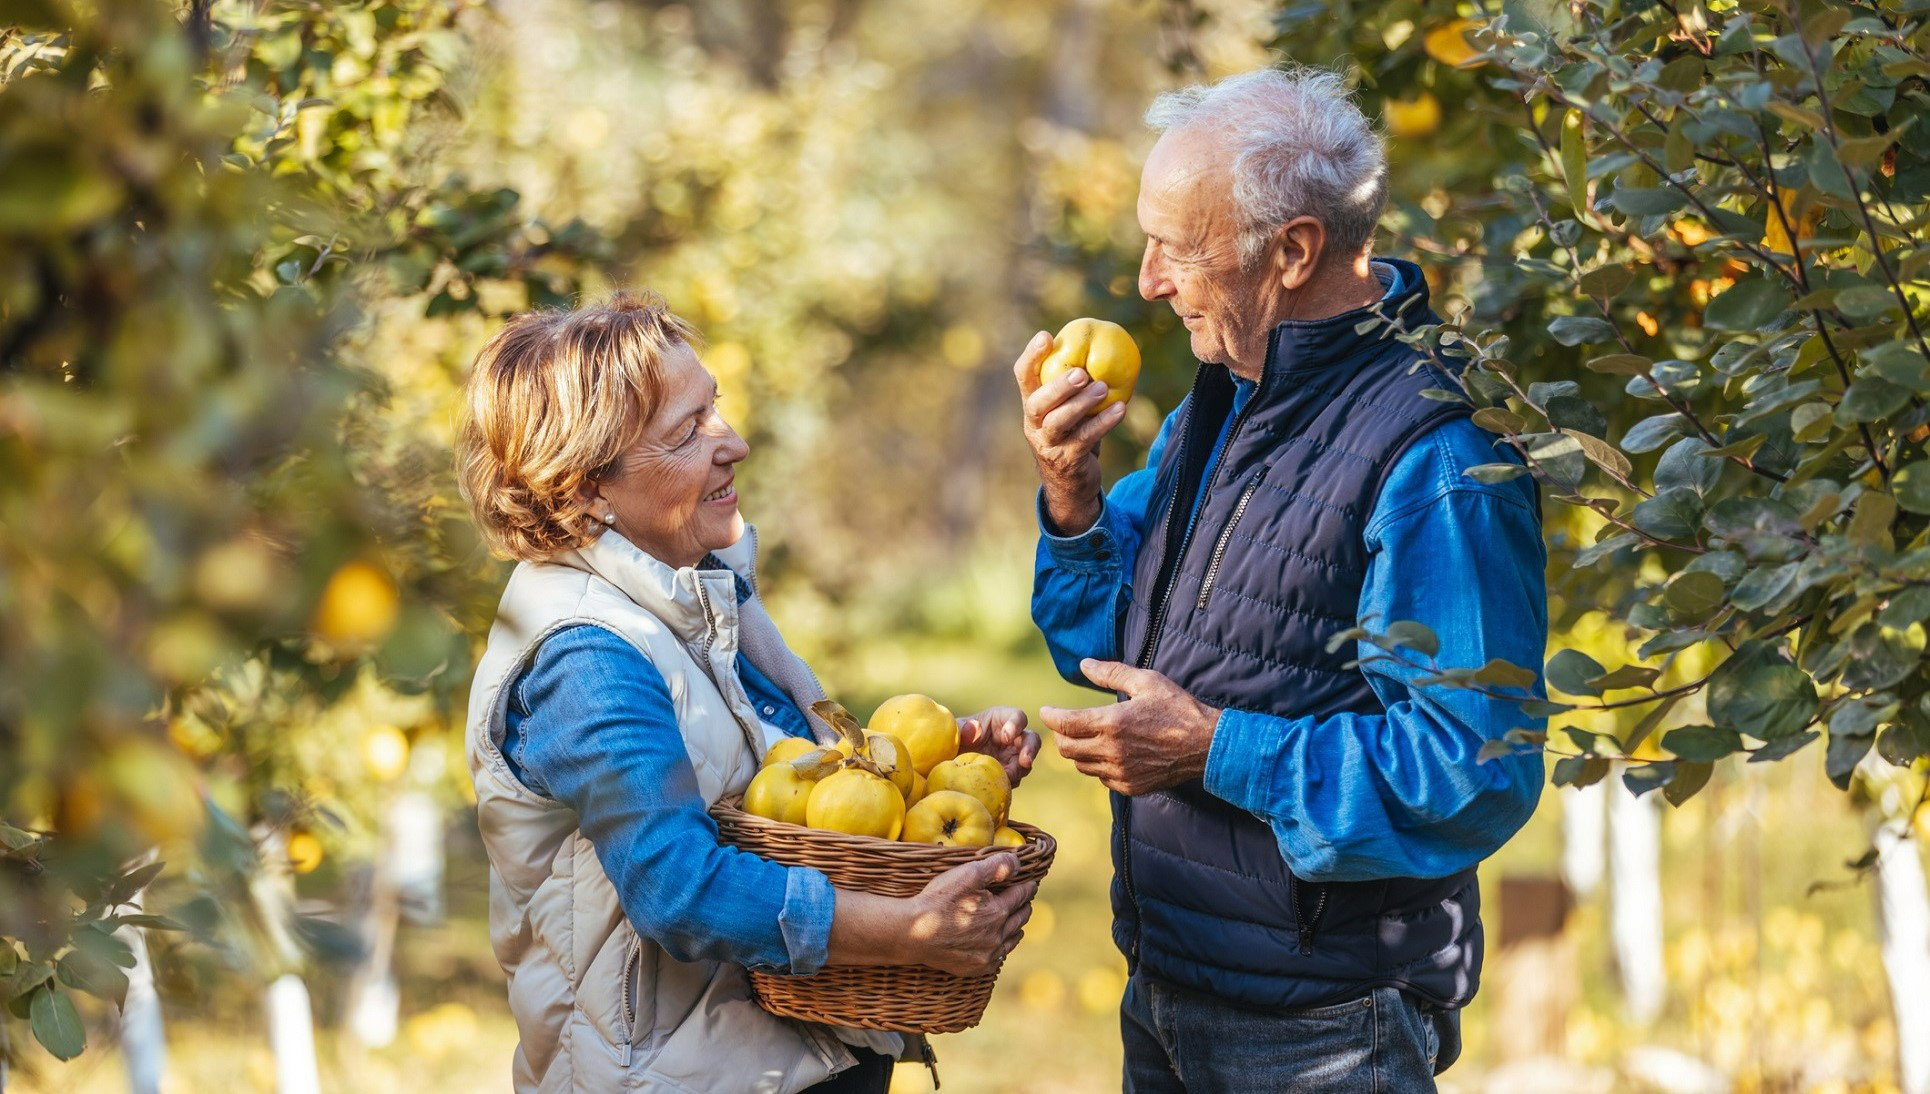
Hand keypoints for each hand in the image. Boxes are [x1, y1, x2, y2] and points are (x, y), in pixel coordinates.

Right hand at [900, 854, 1035, 975]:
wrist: (913, 933)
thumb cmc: (939, 900)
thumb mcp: (968, 873)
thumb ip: (997, 866)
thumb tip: (1019, 862)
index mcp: (999, 912)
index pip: (1021, 896)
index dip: (1027, 887)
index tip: (1031, 883)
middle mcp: (998, 936)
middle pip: (1020, 918)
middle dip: (1024, 906)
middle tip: (1025, 899)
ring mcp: (988, 954)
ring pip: (1012, 939)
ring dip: (1016, 927)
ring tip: (1016, 921)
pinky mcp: (977, 967)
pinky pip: (998, 957)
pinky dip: (1002, 947)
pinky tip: (999, 943)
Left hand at [959, 707, 1041, 785]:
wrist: (951, 759)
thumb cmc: (955, 737)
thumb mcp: (955, 731)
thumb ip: (963, 728)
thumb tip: (975, 728)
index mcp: (1002, 719)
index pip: (1018, 717)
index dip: (1016, 726)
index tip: (1006, 737)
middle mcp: (1012, 737)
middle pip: (1032, 739)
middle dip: (1030, 749)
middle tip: (1025, 761)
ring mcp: (1013, 756)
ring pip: (1027, 762)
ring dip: (1020, 769)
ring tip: (1009, 776)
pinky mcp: (1009, 772)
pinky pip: (1016, 778)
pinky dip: (1010, 781)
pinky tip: (999, 785)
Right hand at [1014, 330, 1128, 535]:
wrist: (1070, 485)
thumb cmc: (1073, 435)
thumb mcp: (1069, 410)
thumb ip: (1076, 386)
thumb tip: (1104, 345)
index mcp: (1032, 405)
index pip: (1023, 376)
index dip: (1031, 356)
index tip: (1046, 337)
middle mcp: (1035, 424)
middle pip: (1038, 402)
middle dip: (1058, 386)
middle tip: (1081, 372)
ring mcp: (1049, 444)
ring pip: (1059, 422)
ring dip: (1081, 404)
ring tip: (1102, 388)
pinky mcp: (1067, 461)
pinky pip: (1085, 439)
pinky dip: (1103, 423)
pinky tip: (1121, 409)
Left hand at [1040, 659, 1220, 795]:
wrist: (1205, 745)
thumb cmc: (1177, 708)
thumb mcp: (1146, 681)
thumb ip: (1111, 673)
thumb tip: (1084, 664)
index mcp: (1112, 723)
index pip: (1066, 724)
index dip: (1051, 717)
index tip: (1046, 711)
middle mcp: (1112, 751)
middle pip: (1067, 749)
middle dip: (1061, 735)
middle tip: (1065, 725)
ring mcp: (1120, 772)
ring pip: (1082, 765)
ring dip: (1079, 751)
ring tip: (1087, 737)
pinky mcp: (1130, 786)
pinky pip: (1101, 778)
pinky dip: (1098, 766)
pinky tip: (1109, 753)